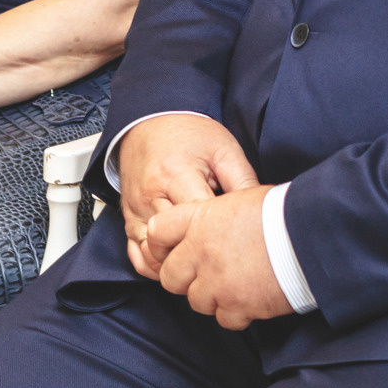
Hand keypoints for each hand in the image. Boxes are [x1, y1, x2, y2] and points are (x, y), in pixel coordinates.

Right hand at [116, 114, 257, 254]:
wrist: (149, 121)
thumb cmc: (189, 134)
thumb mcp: (223, 149)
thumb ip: (243, 181)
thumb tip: (260, 213)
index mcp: (176, 176)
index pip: (200, 222)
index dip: (222, 235)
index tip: (238, 239)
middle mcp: (151, 197)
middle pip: (175, 244)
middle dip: (200, 255)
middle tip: (225, 258)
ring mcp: (135, 211)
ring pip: (154, 256)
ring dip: (177, 265)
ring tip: (202, 264)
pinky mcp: (128, 219)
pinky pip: (137, 255)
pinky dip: (155, 266)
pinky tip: (177, 262)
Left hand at [140, 184, 292, 328]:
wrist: (310, 236)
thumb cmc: (282, 212)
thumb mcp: (240, 197)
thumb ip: (214, 215)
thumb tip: (208, 225)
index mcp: (200, 220)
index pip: (157, 233)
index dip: (160, 244)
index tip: (172, 250)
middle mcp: (201, 252)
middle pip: (171, 277)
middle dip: (185, 278)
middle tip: (205, 273)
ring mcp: (218, 282)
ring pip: (196, 301)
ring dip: (211, 296)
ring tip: (234, 283)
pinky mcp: (238, 305)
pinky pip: (223, 319)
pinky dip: (235, 312)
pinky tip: (250, 298)